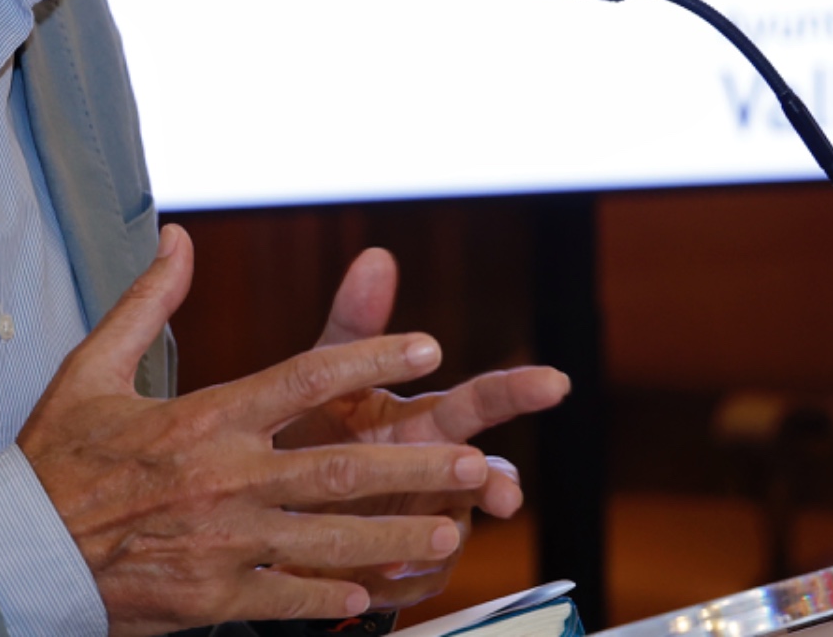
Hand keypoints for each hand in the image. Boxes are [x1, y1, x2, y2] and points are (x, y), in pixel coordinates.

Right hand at [15, 225, 499, 636]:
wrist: (15, 552)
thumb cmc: (56, 457)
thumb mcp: (94, 368)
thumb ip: (147, 302)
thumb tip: (179, 237)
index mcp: (205, 418)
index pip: (306, 377)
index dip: (372, 356)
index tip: (428, 346)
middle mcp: (226, 479)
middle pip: (340, 468)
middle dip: (416, 466)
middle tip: (477, 460)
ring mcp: (224, 543)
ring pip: (330, 539)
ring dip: (395, 535)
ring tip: (450, 529)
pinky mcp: (213, 596)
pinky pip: (289, 598)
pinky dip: (333, 599)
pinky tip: (373, 596)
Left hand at [277, 247, 571, 607]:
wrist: (279, 501)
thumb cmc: (318, 427)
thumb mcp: (328, 374)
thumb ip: (355, 323)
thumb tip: (376, 255)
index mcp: (428, 422)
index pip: (481, 401)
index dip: (519, 390)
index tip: (553, 382)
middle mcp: (440, 472)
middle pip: (486, 475)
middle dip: (500, 483)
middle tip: (504, 493)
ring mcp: (428, 522)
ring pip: (454, 535)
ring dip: (441, 539)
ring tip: (420, 544)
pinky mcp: (406, 570)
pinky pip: (416, 577)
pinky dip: (402, 576)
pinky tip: (382, 574)